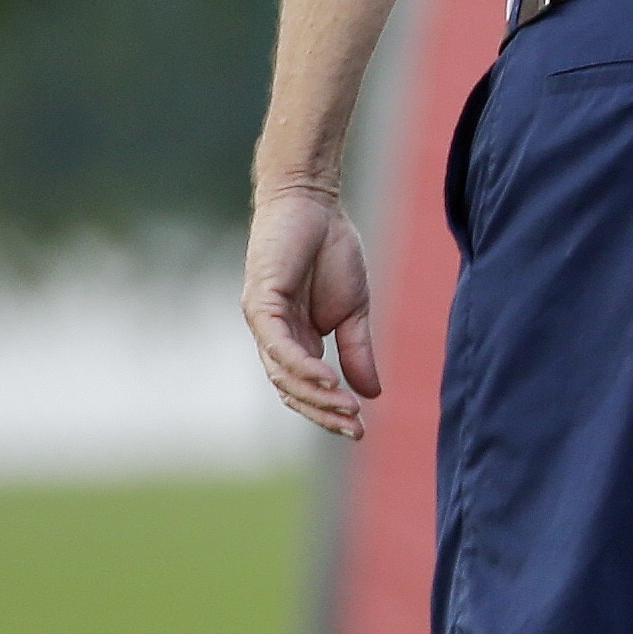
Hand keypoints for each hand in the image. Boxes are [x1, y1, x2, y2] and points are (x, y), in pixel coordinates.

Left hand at [243, 186, 380, 438]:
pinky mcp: (260, 304)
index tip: (361, 429)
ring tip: (347, 408)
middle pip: (291, 390)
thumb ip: (358, 351)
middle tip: (355, 429)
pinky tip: (327, 379)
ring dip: (315, 395)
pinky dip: (302, 366)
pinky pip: (278, 346)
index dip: (330, 411)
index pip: (307, 388)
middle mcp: (274, 338)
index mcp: (296, 341)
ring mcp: (264, 323)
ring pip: (283, 374)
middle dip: (323, 413)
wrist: (315, 204)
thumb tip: (372, 393)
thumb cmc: (331, 250)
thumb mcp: (355, 311)